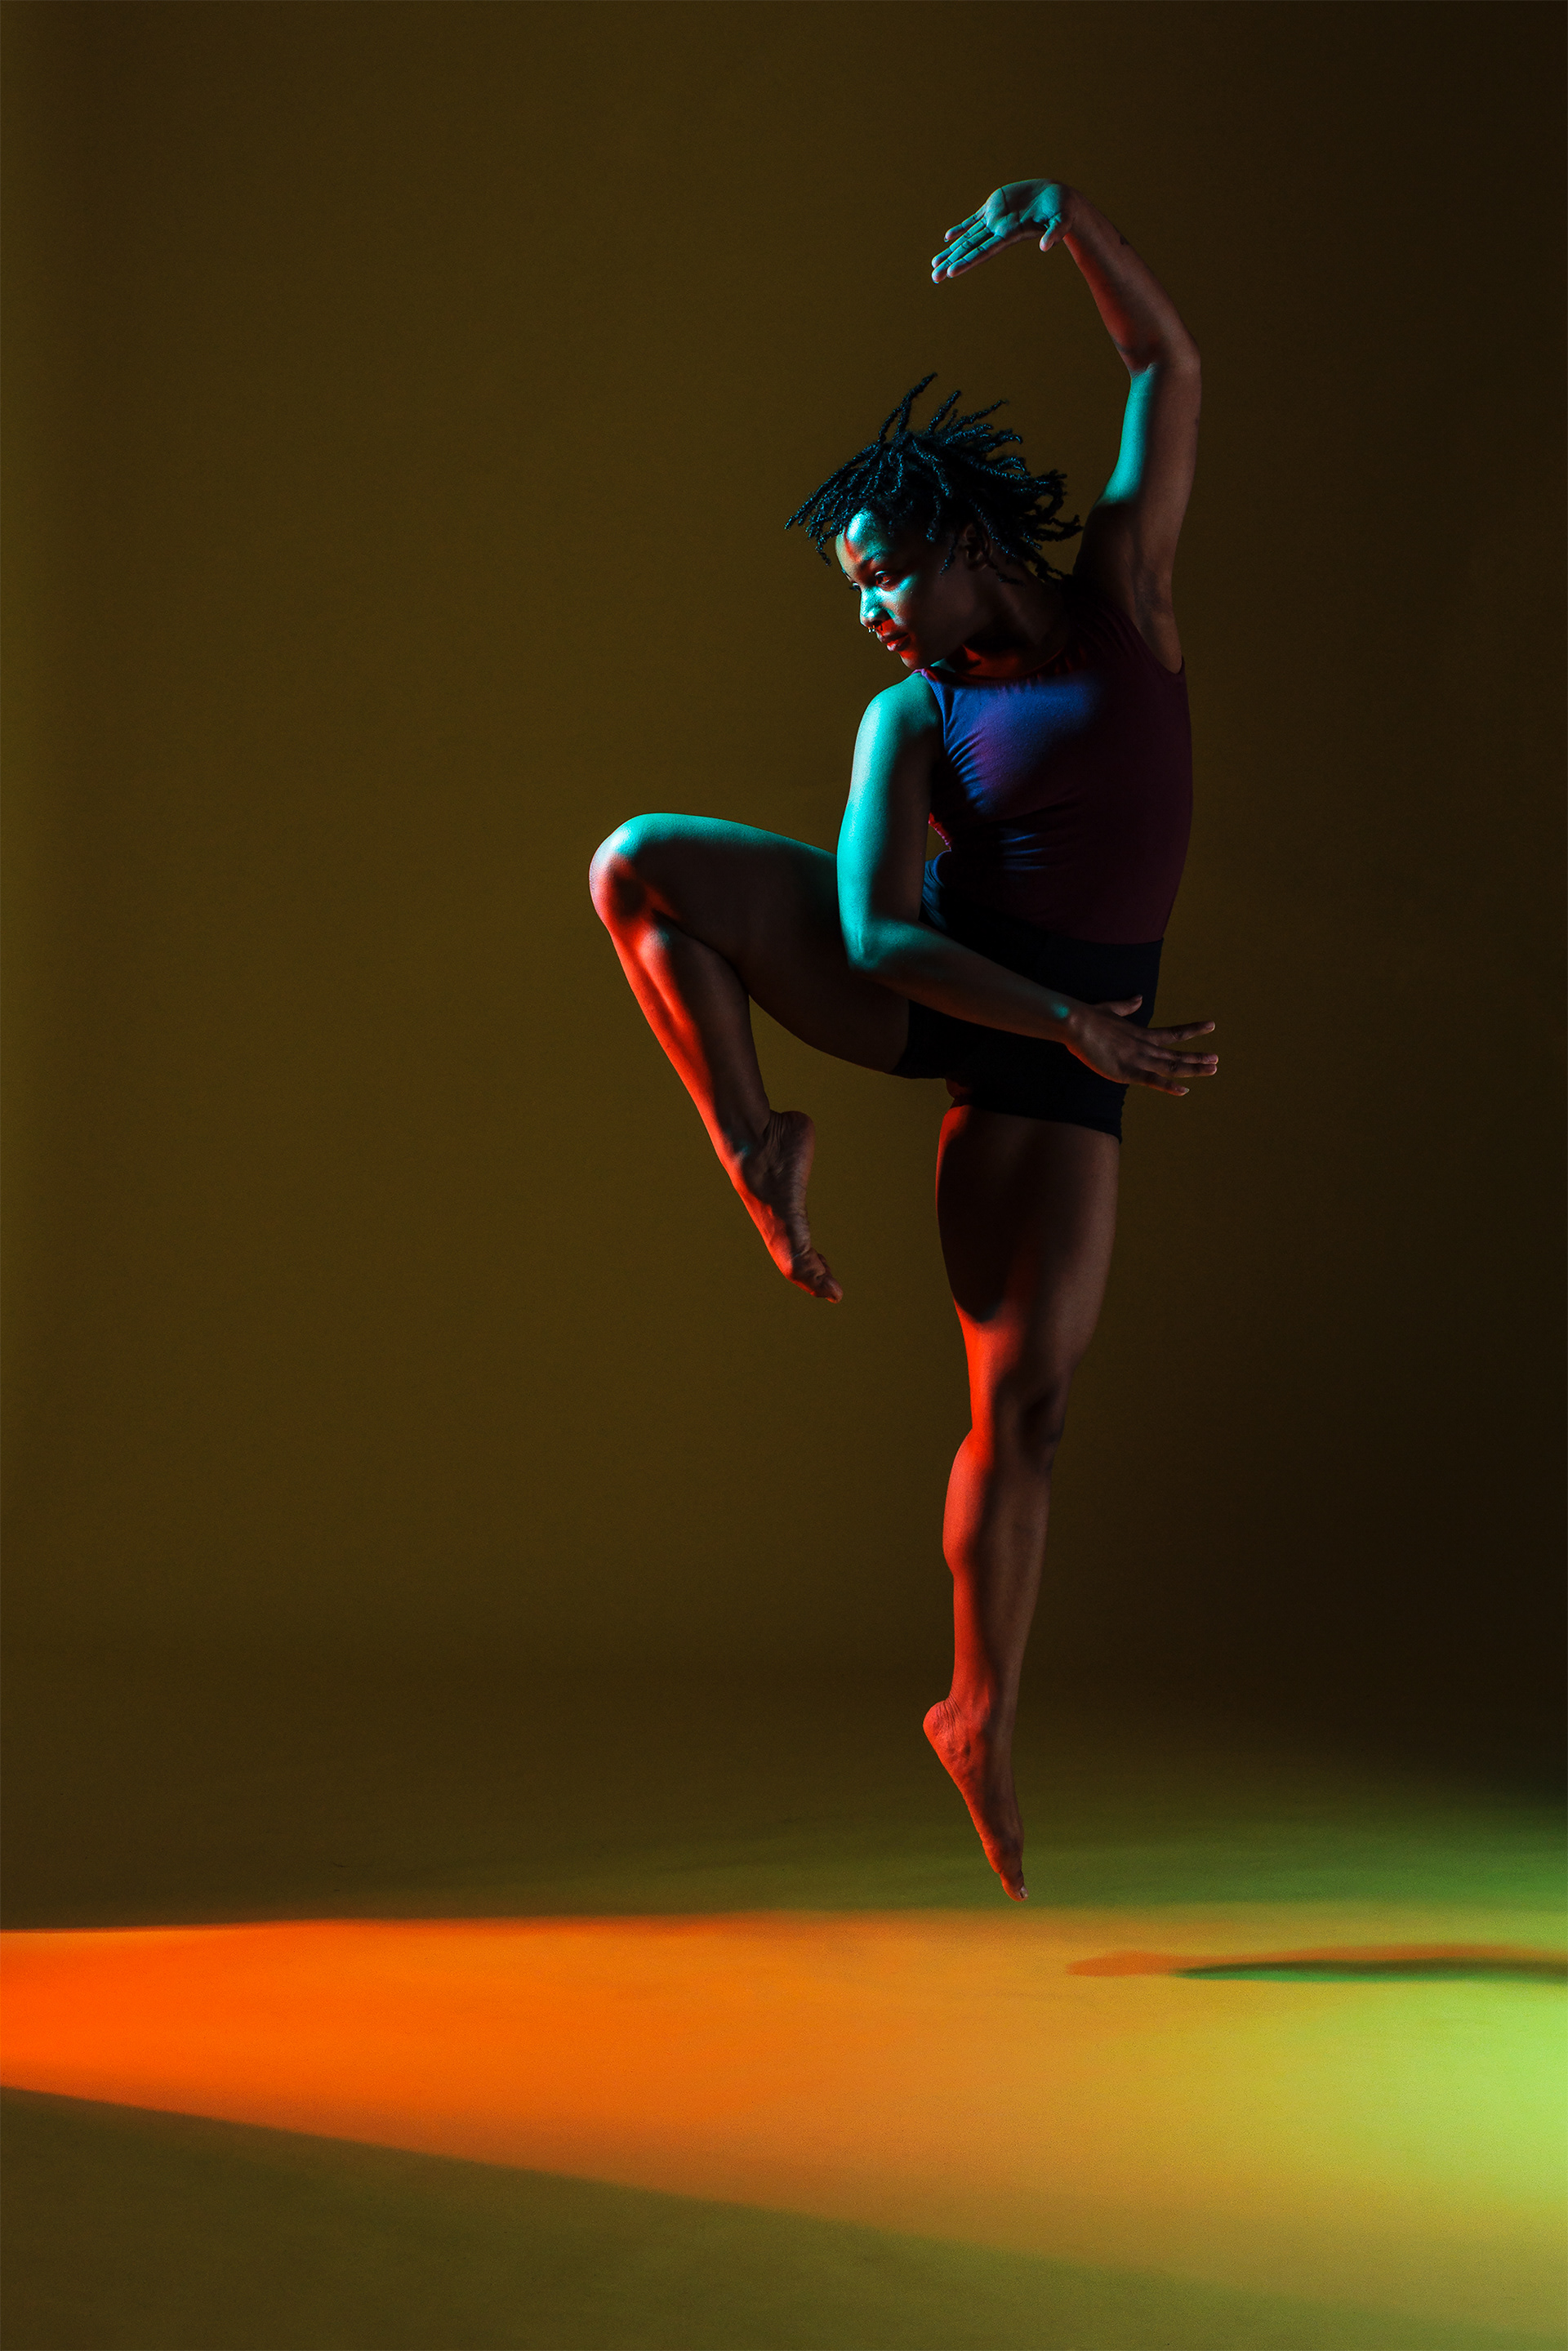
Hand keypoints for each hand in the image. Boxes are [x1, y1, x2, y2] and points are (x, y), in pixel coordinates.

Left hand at [932, 181, 1075, 281]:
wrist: (1058, 198)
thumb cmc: (1063, 211)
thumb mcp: (1061, 221)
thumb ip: (1055, 233)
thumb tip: (1046, 247)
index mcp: (1010, 235)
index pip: (983, 252)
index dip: (967, 262)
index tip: (951, 273)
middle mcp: (999, 231)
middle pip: (970, 249)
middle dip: (952, 262)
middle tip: (934, 277)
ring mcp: (995, 220)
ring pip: (968, 237)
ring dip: (952, 250)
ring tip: (935, 263)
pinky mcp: (995, 207)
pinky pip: (974, 220)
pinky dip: (961, 229)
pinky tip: (948, 238)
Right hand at [1066, 997, 1217, 1096]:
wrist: (1077, 1023)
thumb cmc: (1090, 1016)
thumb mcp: (1112, 1009)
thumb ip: (1127, 1007)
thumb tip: (1139, 998)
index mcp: (1142, 1033)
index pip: (1174, 1033)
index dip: (1193, 1030)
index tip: (1211, 1025)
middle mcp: (1145, 1046)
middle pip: (1177, 1053)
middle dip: (1198, 1057)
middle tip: (1216, 1060)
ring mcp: (1138, 1059)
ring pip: (1172, 1065)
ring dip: (1193, 1068)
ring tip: (1213, 1069)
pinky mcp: (1127, 1071)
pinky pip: (1152, 1081)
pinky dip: (1169, 1086)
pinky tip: (1184, 1090)